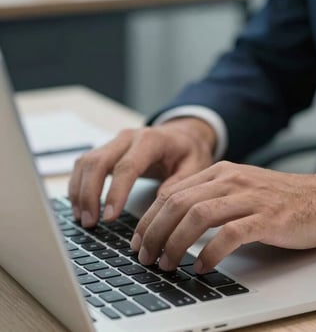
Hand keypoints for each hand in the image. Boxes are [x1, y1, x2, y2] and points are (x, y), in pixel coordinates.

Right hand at [68, 118, 215, 226]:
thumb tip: (158, 206)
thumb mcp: (195, 166)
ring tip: (83, 218)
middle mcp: (128, 138)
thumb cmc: (188, 151)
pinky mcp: (108, 149)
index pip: (127, 166)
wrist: (182, 135)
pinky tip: (80, 204)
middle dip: (90, 194)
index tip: (109, 217)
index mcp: (151, 141)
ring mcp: (115, 142)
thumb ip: (179, 184)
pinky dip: (78, 184)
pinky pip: (85, 164)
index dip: (115, 192)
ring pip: (86, 162)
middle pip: (98, 162)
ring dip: (80, 190)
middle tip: (90, 222)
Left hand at [130, 161, 315, 272]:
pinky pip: (230, 234)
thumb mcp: (237, 189)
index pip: (172, 193)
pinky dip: (211, 252)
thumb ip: (208, 198)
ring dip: (176, 243)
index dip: (149, 219)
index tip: (139, 240)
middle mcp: (229, 180)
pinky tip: (201, 267)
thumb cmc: (276, 198)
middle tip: (145, 257)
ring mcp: (248, 197)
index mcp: (218, 172)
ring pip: (198, 216)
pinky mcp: (267, 217)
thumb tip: (173, 221)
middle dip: (155, 233)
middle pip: (178, 204)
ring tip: (167, 264)